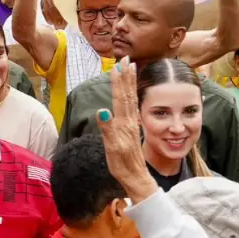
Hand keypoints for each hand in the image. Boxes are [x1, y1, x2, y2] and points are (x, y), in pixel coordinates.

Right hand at [98, 60, 159, 202]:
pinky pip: (132, 107)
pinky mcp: (132, 129)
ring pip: (130, 99)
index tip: (117, 66)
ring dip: (129, 83)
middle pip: (127, 94)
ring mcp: (131, 125)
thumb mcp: (113, 149)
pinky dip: (130, 96)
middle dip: (126, 77)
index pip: (120, 98)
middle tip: (126, 59)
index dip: (118, 82)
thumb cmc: (122, 165)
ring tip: (130, 69)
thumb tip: (102, 110)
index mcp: (123, 123)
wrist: (136, 178)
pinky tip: (130, 93)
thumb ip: (108, 129)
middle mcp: (129, 121)